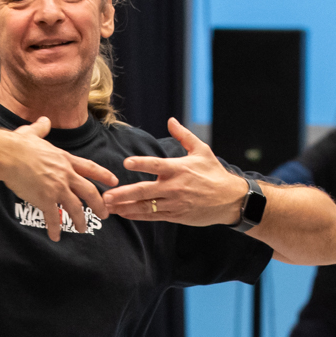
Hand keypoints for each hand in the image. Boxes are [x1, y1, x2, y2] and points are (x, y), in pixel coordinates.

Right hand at [0, 116, 118, 239]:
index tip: (114, 181)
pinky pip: (52, 218)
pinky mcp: (45, 199)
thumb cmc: (18, 144)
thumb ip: (41, 128)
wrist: (8, 155)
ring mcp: (57, 188)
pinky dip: (55, 229)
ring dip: (80, 220)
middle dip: (99, 205)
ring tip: (81, 229)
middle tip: (105, 214)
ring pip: (76, 208)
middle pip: (89, 192)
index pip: (89, 168)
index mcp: (65, 159)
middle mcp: (65, 175)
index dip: (103, 175)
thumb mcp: (33, 132)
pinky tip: (55, 237)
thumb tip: (44, 120)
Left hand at [100, 117, 245, 226]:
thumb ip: (183, 136)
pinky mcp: (175, 215)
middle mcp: (174, 187)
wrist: (229, 200)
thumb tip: (170, 120)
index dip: (141, 163)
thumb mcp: (202, 150)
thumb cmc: (214, 173)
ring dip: (125, 207)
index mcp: (179, 169)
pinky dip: (137, 215)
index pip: (156, 165)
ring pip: (145, 206)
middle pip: (144, 191)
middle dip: (123, 194)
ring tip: (108, 207)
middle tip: (106, 196)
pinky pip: (152, 216)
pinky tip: (124, 213)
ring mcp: (174, 203)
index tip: (126, 163)